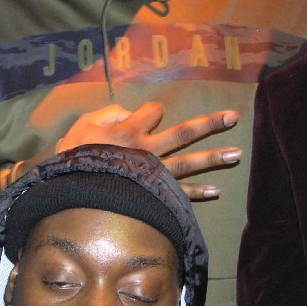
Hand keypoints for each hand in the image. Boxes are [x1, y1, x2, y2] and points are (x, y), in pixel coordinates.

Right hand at [54, 102, 241, 199]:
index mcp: (129, 129)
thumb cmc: (74, 157)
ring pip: (189, 162)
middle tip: (234, 117)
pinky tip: (216, 191)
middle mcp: (146, 148)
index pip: (154, 111)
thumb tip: (126, 112)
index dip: (154, 112)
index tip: (149, 118)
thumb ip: (107, 114)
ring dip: (214, 158)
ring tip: (237, 153)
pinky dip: (197, 193)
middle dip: (210, 124)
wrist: (70, 190)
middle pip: (184, 132)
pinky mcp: (152, 194)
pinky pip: (178, 194)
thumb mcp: (83, 126)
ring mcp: (153, 173)